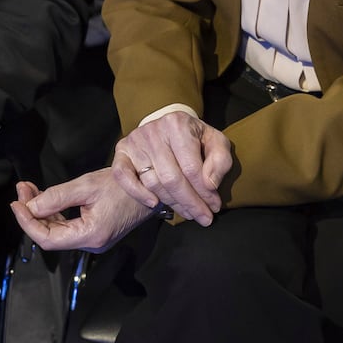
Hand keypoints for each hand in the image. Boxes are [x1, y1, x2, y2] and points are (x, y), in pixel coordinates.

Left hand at [12, 174, 153, 252]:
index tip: (16, 204)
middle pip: (51, 235)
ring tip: (28, 190)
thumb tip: (31, 206)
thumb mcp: (87, 186)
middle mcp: (91, 243)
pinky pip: (67, 226)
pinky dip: (53, 212)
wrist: (149, 188)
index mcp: (90, 235)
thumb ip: (57, 197)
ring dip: (41, 211)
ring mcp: (93, 239)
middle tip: (21, 189)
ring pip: (58, 231)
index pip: (48, 239)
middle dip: (32, 212)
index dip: (27, 223)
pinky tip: (44, 197)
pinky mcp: (94, 232)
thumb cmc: (123, 186)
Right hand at [110, 113, 231, 224]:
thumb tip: (209, 184)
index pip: (191, 168)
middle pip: (171, 178)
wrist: (169, 130)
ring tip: (188, 213)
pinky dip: (137, 192)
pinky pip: (123, 176)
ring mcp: (135, 141)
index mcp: (177, 124)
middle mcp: (153, 130)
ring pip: (152, 182)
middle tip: (203, 218)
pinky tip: (153, 203)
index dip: (204, 192)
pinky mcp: (122, 150)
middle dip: (190, 203)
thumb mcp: (216, 144)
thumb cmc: (196, 140)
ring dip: (172, 203)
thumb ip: (220, 161)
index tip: (214, 206)